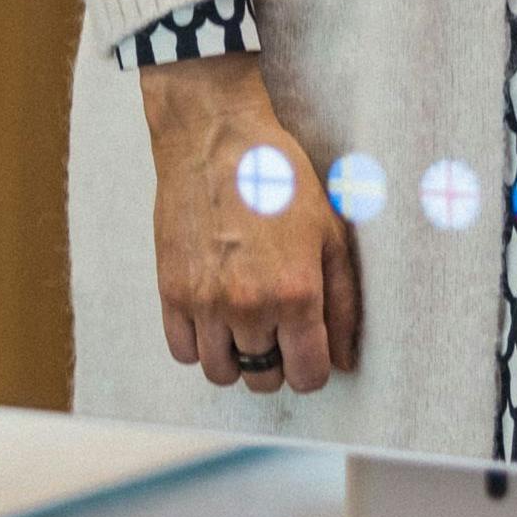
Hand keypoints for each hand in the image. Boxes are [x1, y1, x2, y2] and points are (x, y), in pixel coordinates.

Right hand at [137, 54, 355, 393]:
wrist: (216, 138)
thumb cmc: (279, 177)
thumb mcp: (330, 234)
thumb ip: (342, 302)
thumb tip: (345, 358)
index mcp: (296, 293)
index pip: (307, 375)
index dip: (313, 368)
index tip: (309, 350)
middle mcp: (249, 306)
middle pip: (264, 378)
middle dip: (277, 362)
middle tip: (278, 330)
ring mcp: (205, 302)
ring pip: (221, 372)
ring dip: (237, 357)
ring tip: (245, 324)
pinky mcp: (171, 292)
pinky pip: (183, 351)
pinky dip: (199, 344)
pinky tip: (214, 317)